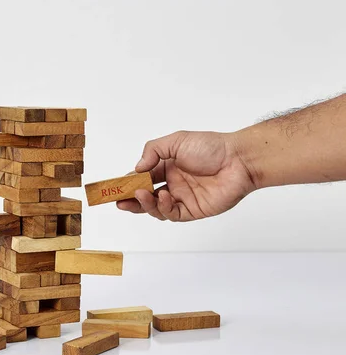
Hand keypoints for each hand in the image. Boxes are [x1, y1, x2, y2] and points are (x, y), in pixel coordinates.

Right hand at [117, 131, 255, 220]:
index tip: (114, 185)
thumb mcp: (176, 141)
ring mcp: (182, 198)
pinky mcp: (193, 210)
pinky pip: (172, 213)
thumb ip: (153, 151)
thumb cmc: (212, 147)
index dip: (128, 182)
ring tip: (139, 195)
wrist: (239, 160)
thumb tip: (137, 168)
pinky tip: (161, 197)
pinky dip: (162, 208)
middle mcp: (173, 183)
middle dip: (130, 198)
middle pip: (145, 196)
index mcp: (167, 167)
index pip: (142, 177)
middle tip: (117, 199)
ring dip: (144, 203)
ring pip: (156, 207)